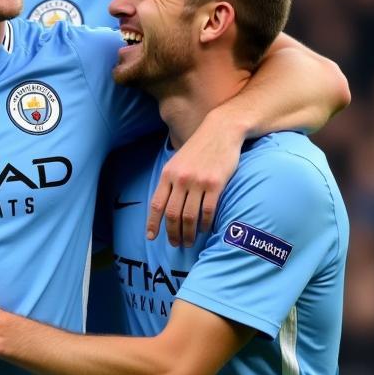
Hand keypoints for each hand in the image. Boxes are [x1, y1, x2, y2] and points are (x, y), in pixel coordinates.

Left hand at [148, 118, 240, 244]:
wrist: (221, 130)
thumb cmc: (199, 149)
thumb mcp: (177, 162)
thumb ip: (170, 181)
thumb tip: (163, 206)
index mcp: (168, 174)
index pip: (157, 204)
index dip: (153, 223)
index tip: (151, 237)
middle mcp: (181, 179)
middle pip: (172, 214)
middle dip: (172, 232)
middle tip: (175, 244)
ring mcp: (198, 182)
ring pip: (189, 216)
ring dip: (188, 233)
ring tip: (189, 242)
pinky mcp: (216, 184)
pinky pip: (208, 211)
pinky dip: (205, 224)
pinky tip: (204, 230)